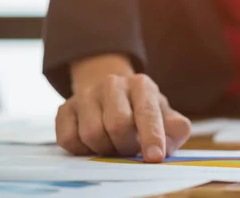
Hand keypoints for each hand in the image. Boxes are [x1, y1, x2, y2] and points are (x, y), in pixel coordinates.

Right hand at [55, 54, 190, 161]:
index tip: (154, 157)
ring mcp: (86, 94)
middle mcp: (112, 83)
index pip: (147, 112)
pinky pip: (69, 139)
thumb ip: (174, 128)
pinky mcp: (65, 108)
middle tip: (130, 150)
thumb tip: (168, 143)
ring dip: (105, 149)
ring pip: (91, 133)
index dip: (151, 136)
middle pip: (117, 124)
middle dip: (126, 146)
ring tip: (113, 145)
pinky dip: (82, 150)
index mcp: (141, 85)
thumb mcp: (164, 115)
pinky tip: (93, 143)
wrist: (111, 93)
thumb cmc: (142, 110)